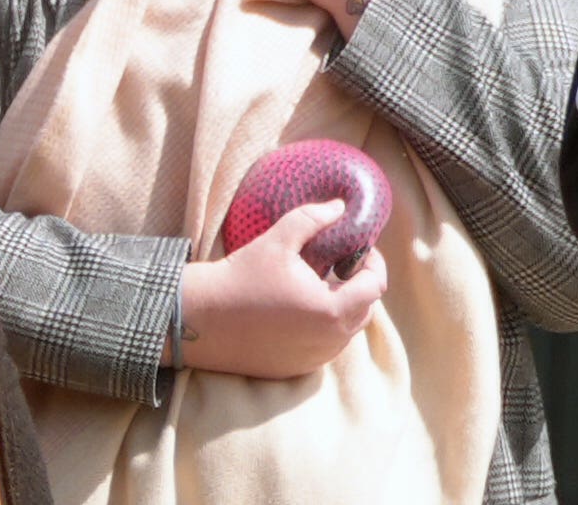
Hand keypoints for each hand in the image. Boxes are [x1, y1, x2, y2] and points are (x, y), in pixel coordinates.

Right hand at [177, 199, 387, 378]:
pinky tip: (299, 310)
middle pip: (365, 310)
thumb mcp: (278, 240)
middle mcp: (328, 341)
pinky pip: (324, 347)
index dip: (373, 264)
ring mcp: (314, 359)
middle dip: (358, 285)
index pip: (375, 287)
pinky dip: (322, 328)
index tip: (359, 251)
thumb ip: (313, 219)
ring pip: (346, 331)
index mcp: (331, 310)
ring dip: (341, 308)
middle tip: (338, 265)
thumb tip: (340, 207)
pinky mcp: (297, 369)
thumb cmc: (241, 277)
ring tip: (317, 286)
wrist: (202, 318)